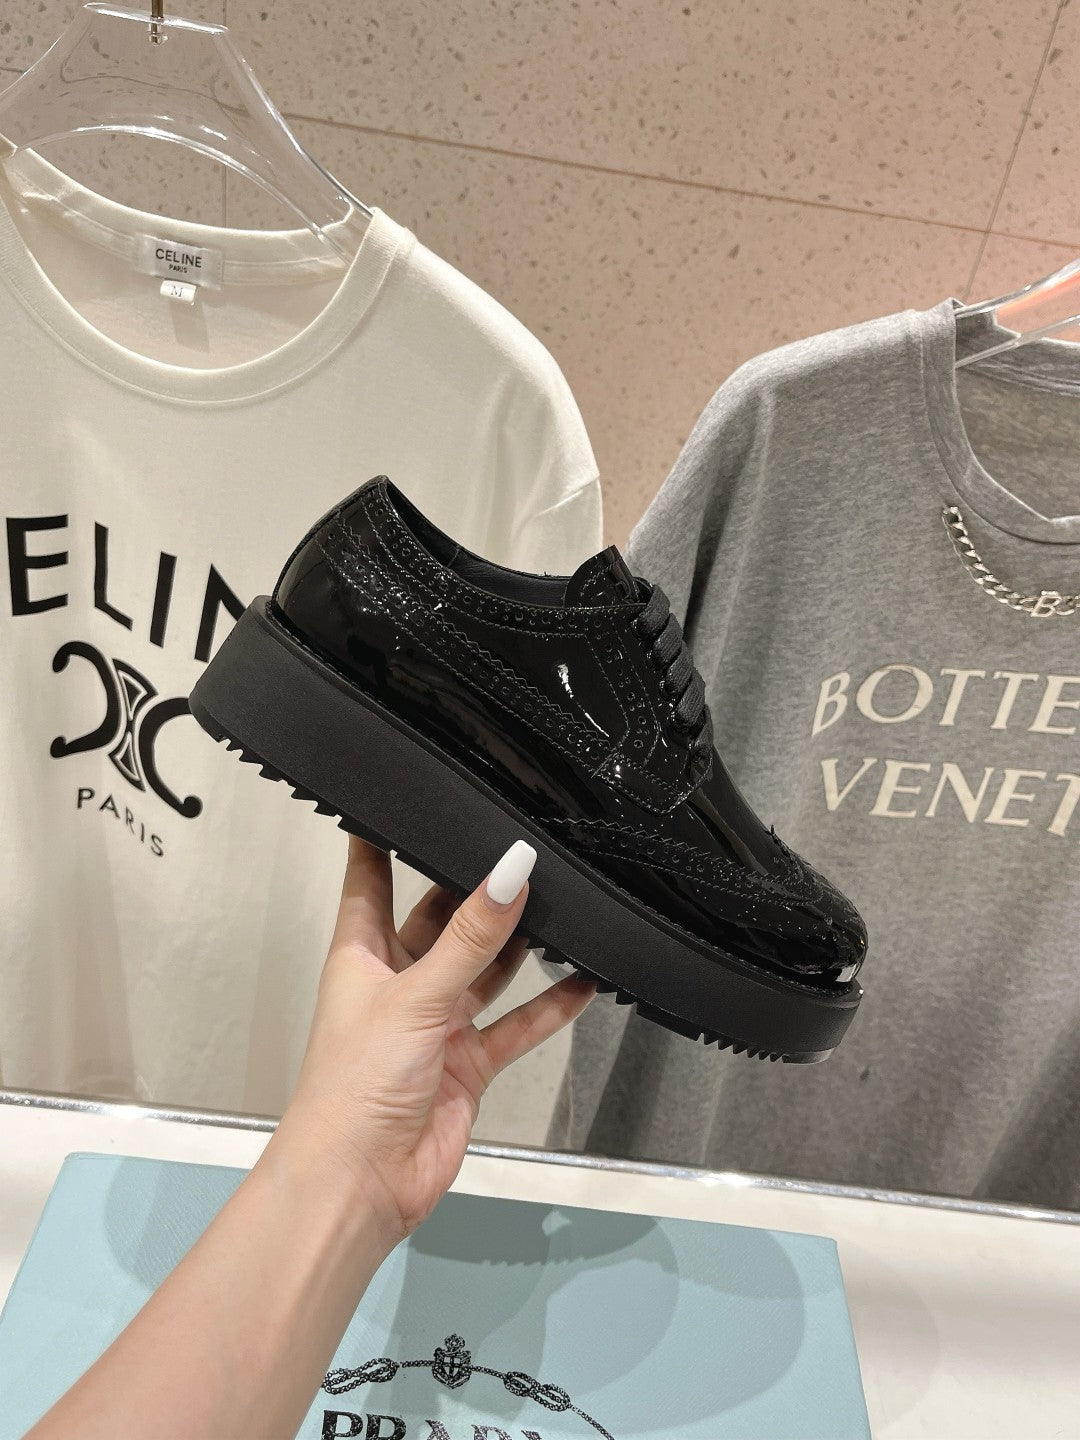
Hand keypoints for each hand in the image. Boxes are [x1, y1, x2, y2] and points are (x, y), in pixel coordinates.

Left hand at [271, 834, 595, 1245]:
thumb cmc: (352, 1088)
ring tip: (562, 904)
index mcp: (362, 954)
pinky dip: (547, 1007)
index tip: (407, 793)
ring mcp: (434, 1023)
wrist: (359, 1185)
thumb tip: (509, 870)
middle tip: (521, 850)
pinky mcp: (466, 1063)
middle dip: (477, 890)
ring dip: (518, 945)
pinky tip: (581, 981)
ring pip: (485, 968)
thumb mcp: (415, 996)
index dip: (383, 836)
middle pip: (442, 918)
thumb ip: (471, 937)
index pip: (370, 877)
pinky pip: (514, 1024)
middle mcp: (398, 982)